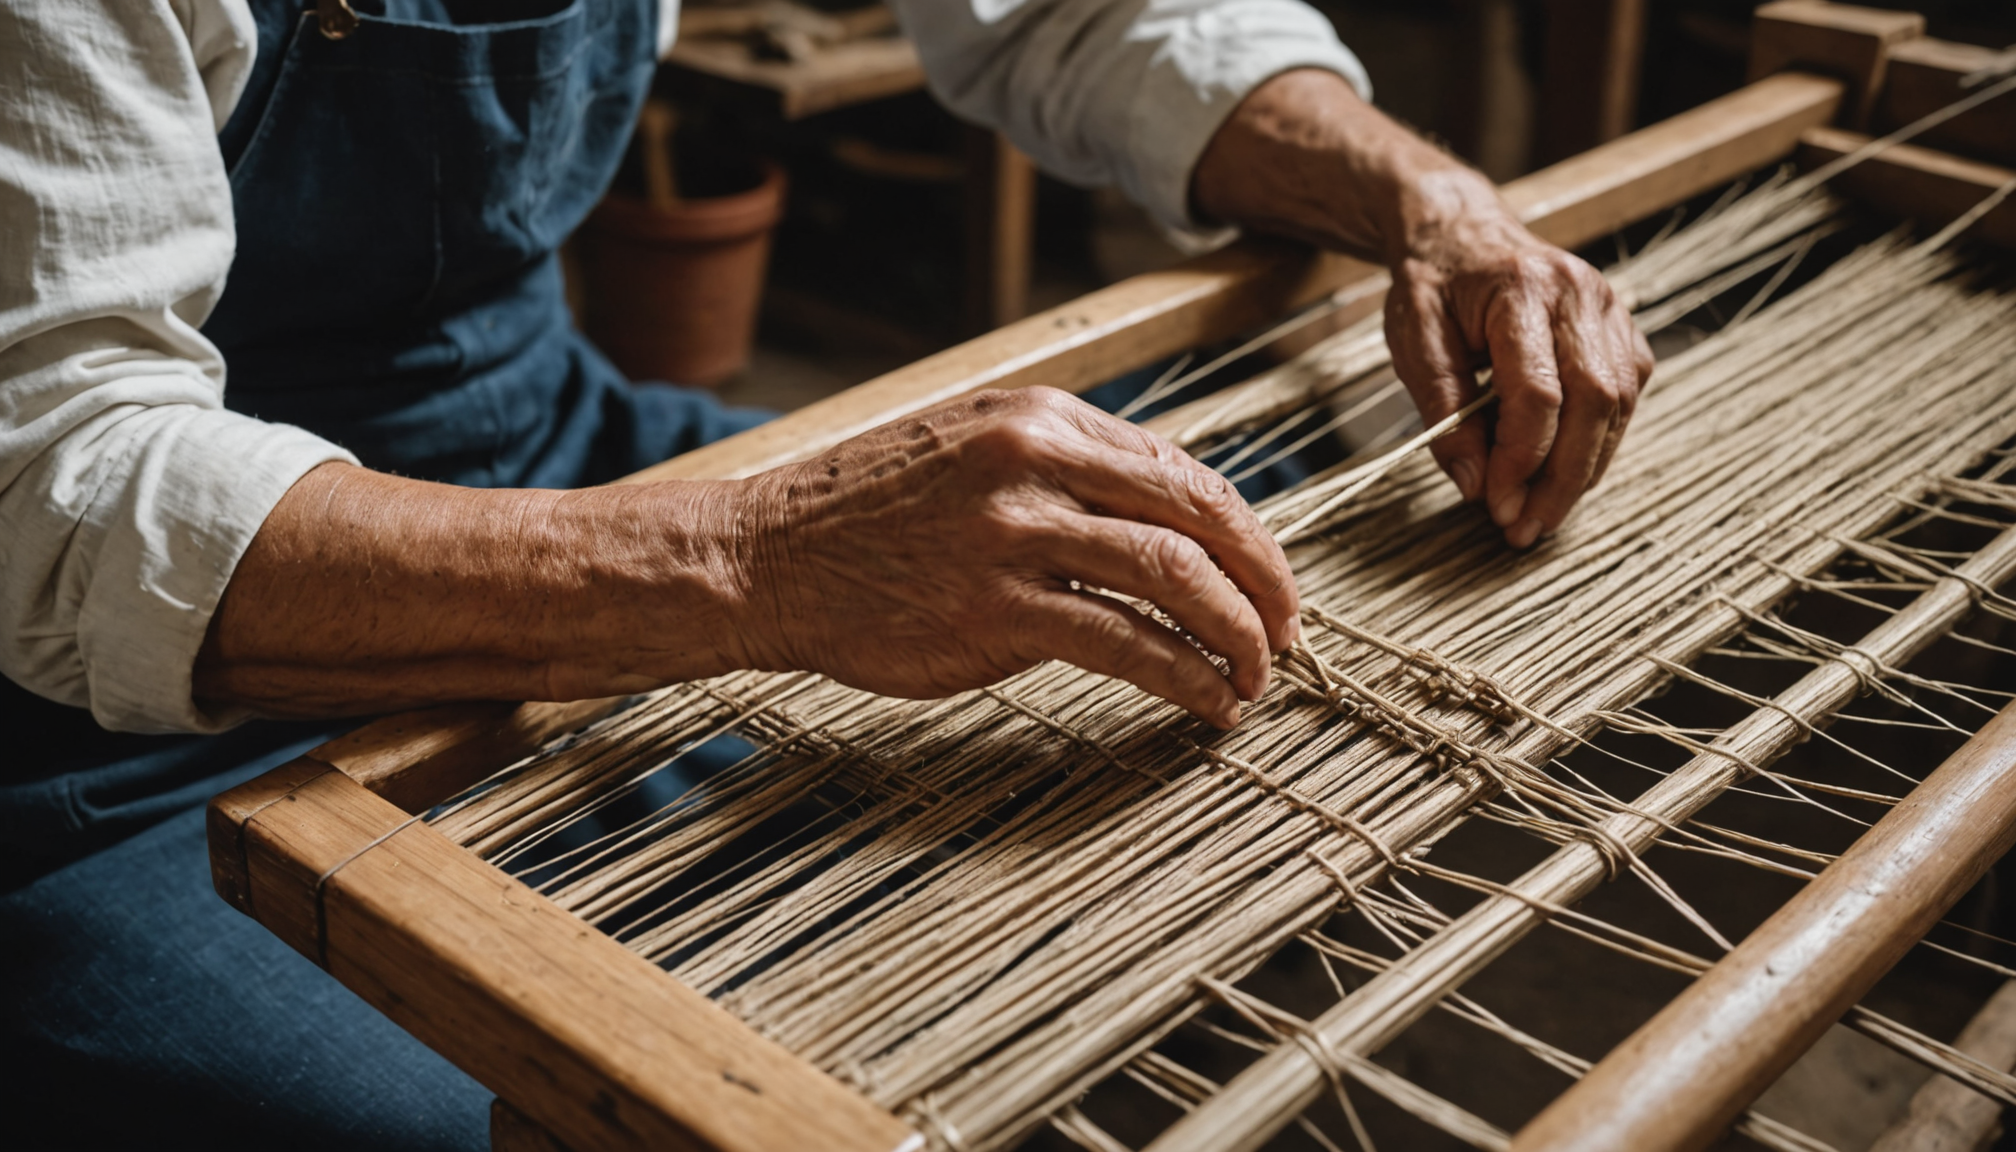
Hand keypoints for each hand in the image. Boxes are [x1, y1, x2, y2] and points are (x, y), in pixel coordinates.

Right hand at [731, 387, 1300, 726]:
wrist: (765, 557)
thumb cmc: (864, 515)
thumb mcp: (970, 449)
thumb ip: (1061, 471)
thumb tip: (1159, 522)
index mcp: (1042, 416)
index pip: (1181, 469)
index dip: (1242, 532)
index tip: (1266, 579)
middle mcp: (1038, 460)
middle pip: (1197, 514)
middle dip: (1263, 581)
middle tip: (1287, 633)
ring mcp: (1016, 534)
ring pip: (1174, 576)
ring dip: (1235, 633)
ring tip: (1255, 676)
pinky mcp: (996, 609)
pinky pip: (1124, 644)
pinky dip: (1183, 676)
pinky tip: (1207, 703)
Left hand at [1193, 69, 1653, 547]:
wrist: (1463, 232)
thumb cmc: (1434, 287)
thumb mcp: (1413, 342)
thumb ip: (1441, 412)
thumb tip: (1475, 485)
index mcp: (1522, 290)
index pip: (1537, 391)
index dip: (1520, 458)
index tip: (1494, 506)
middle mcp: (1581, 295)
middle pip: (1594, 401)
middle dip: (1562, 478)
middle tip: (1525, 529)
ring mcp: (1612, 309)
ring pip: (1619, 404)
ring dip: (1584, 470)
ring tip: (1541, 515)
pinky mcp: (1624, 329)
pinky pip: (1625, 396)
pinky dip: (1598, 443)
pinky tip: (1564, 474)